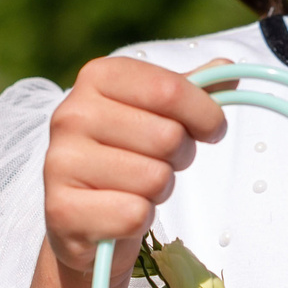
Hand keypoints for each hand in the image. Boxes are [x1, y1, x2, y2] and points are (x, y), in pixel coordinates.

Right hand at [42, 57, 230, 273]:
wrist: (81, 217)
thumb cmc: (124, 157)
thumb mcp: (154, 114)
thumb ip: (187, 90)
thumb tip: (226, 67)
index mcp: (96, 78)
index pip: (170, 89)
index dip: (205, 113)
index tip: (211, 128)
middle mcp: (71, 114)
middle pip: (168, 136)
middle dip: (179, 156)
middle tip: (159, 162)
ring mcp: (61, 162)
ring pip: (155, 178)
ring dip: (158, 190)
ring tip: (134, 187)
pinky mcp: (62, 210)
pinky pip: (134, 214)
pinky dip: (138, 220)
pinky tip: (118, 213)